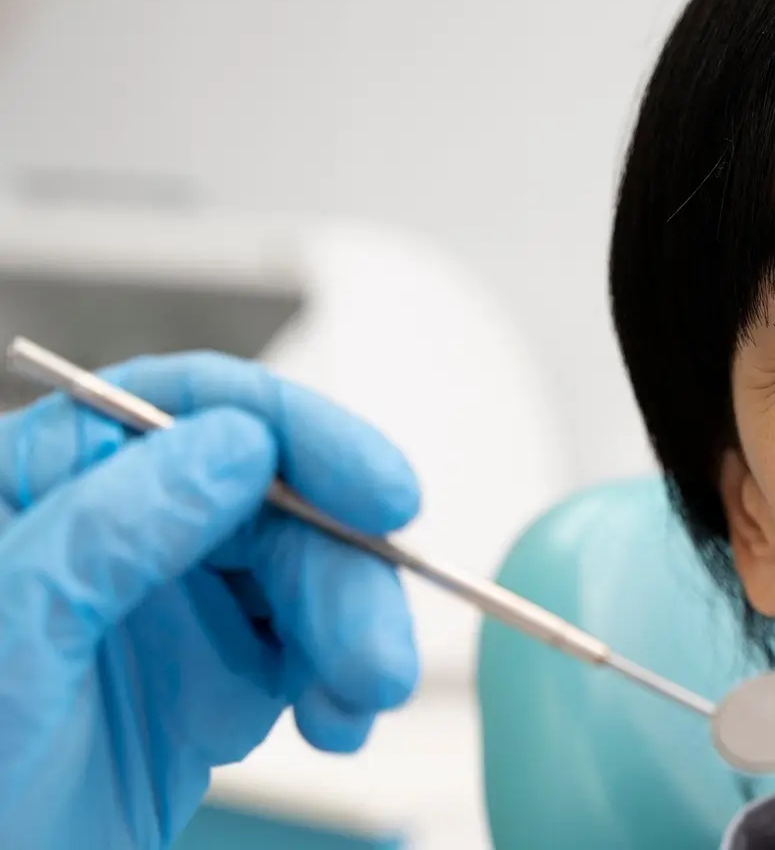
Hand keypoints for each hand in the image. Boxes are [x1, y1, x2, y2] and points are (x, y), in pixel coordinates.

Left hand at [0, 353, 420, 847]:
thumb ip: (109, 532)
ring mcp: (167, 604)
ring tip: (361, 700)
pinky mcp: (209, 678)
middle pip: (273, 501)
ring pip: (307, 572)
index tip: (380, 493)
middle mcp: (118, 532)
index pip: (189, 409)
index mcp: (47, 487)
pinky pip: (310, 649)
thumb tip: (235, 444)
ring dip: (357, 630)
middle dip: (343, 571)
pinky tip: (338, 722)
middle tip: (375, 657)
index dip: (299, 434)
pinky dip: (344, 682)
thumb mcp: (10, 643)